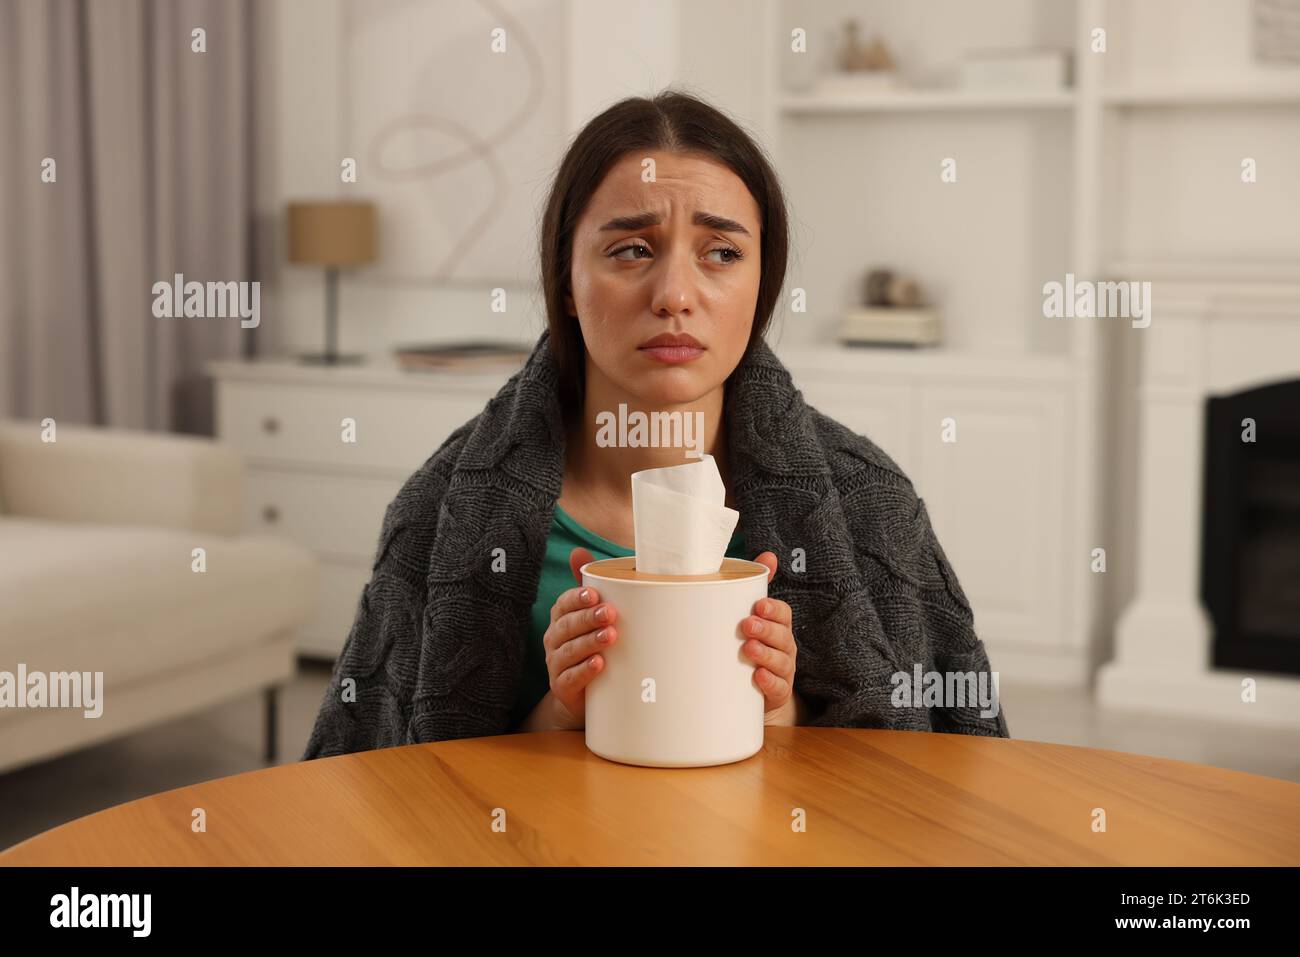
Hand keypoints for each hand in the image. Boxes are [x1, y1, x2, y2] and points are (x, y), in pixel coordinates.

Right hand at [538, 547, 613, 729]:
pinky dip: (583, 671)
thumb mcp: (591, 616)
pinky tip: (599, 665)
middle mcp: (554, 639)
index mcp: (562, 619)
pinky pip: (570, 678)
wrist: (582, 697)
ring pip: (568, 651)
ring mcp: (556, 664)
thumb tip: (579, 551)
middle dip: (588, 618)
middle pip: (567, 626)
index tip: (594, 593)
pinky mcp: (562, 687)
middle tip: (610, 613)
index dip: (576, 598)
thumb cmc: (590, 647)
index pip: (563, 604)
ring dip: (589, 642)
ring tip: (610, 637)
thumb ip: (589, 585)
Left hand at [745, 552, 799, 724]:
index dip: (774, 610)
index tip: (758, 605)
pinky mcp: (777, 693)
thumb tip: (768, 555)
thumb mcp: (752, 617)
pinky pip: (779, 688)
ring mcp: (783, 671)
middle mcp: (784, 647)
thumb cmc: (752, 647)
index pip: (784, 614)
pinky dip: (769, 682)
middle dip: (767, 630)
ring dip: (766, 655)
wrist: (755, 694)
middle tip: (747, 625)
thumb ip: (756, 586)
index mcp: (778, 627)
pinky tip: (758, 677)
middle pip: (783, 636)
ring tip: (749, 650)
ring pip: (782, 662)